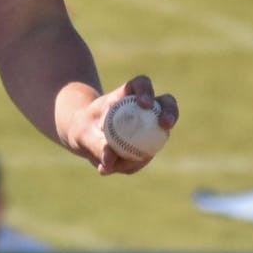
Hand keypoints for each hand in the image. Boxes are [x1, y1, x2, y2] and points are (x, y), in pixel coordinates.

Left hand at [62, 75, 177, 175]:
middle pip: (166, 103)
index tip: (144, 104)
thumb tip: (110, 160)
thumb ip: (95, 144)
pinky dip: (131, 165)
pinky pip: (146, 156)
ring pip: (160, 135)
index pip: (141, 84)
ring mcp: (149, 125)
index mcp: (126, 94)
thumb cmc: (82, 127)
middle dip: (170, 112)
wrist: (84, 136)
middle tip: (165, 125)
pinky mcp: (149, 144)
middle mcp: (143, 108)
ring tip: (111, 164)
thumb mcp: (82, 133)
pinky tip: (110, 167)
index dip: (147, 91)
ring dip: (142, 154)